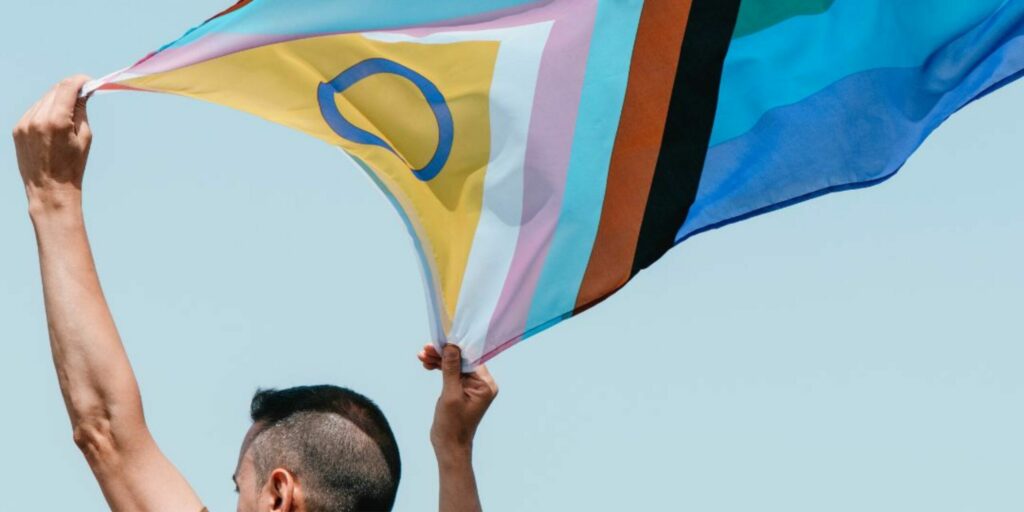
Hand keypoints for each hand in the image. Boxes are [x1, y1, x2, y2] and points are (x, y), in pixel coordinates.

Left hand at [13, 75, 92, 216]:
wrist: (49, 190)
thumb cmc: (73, 166)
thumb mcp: (84, 137)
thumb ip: (81, 110)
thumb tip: (82, 92)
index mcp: (57, 121)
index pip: (67, 87)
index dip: (80, 81)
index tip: (89, 82)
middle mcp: (37, 118)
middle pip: (55, 90)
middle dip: (70, 89)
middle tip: (83, 94)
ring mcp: (24, 123)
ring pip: (44, 99)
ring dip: (58, 100)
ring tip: (69, 115)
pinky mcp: (17, 129)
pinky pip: (34, 111)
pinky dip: (46, 111)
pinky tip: (54, 125)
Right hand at [422, 345, 497, 453]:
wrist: (449, 446)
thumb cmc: (452, 425)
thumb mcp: (450, 395)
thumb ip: (451, 370)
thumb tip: (451, 347)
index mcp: (485, 385)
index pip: (470, 359)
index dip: (454, 349)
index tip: (440, 341)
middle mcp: (482, 384)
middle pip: (462, 361)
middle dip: (443, 354)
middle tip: (426, 349)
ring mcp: (472, 387)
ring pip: (455, 366)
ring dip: (439, 360)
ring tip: (422, 355)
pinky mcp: (461, 390)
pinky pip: (451, 374)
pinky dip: (440, 369)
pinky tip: (427, 364)